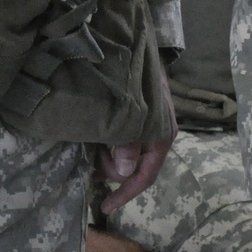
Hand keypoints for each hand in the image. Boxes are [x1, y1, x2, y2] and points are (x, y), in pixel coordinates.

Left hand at [95, 67, 177, 213]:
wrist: (134, 44)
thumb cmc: (134, 76)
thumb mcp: (133, 111)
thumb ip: (128, 142)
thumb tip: (123, 172)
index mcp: (161, 136)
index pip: (145, 175)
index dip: (125, 193)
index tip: (104, 207)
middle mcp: (157, 135)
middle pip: (132, 167)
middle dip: (111, 169)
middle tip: (89, 159)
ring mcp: (148, 127)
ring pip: (125, 154)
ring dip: (107, 156)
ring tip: (89, 144)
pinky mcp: (138, 117)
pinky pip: (122, 140)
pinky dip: (108, 143)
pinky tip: (95, 135)